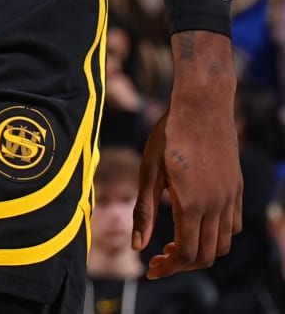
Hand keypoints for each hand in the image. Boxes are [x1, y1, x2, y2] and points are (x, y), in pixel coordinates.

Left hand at [133, 61, 240, 275]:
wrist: (201, 107)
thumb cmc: (168, 135)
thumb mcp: (148, 171)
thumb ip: (143, 211)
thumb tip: (138, 247)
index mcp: (191, 203)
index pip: (187, 254)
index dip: (169, 268)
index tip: (150, 269)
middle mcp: (217, 205)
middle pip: (207, 255)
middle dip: (182, 265)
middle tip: (158, 260)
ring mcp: (231, 198)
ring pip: (224, 243)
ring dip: (201, 251)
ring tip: (175, 244)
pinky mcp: (238, 189)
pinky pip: (234, 225)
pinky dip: (217, 235)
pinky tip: (196, 224)